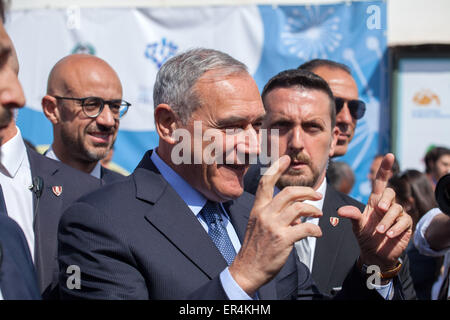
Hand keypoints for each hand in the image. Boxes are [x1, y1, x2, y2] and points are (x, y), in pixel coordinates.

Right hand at [229, 155, 322, 295]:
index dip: (276, 168)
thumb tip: (296, 213)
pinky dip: (315, 229)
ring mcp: (274, 226)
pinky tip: (317, 233)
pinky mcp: (283, 239)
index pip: (266, 182)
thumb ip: (275, 215)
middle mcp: (265, 214)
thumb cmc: (255, 248)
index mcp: (258, 208)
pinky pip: (306, 228)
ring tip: (319, 214)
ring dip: (313, 210)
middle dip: (307, 192)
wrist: (247, 269)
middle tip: (317, 196)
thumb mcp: (259, 226)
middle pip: (288, 192)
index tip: (286, 158)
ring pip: (299, 208)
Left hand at [338, 153, 411, 271]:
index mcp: (375, 200)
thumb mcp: (357, 225)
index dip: (384, 168)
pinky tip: (388, 235)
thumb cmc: (366, 236)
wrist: (375, 254)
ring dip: (387, 220)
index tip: (388, 155)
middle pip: (390, 193)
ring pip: (396, 209)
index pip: (381, 181)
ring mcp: (397, 214)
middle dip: (386, 200)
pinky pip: (404, 221)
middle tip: (380, 209)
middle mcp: (387, 205)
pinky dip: (396, 228)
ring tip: (379, 231)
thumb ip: (351, 216)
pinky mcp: (405, 225)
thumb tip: (340, 211)